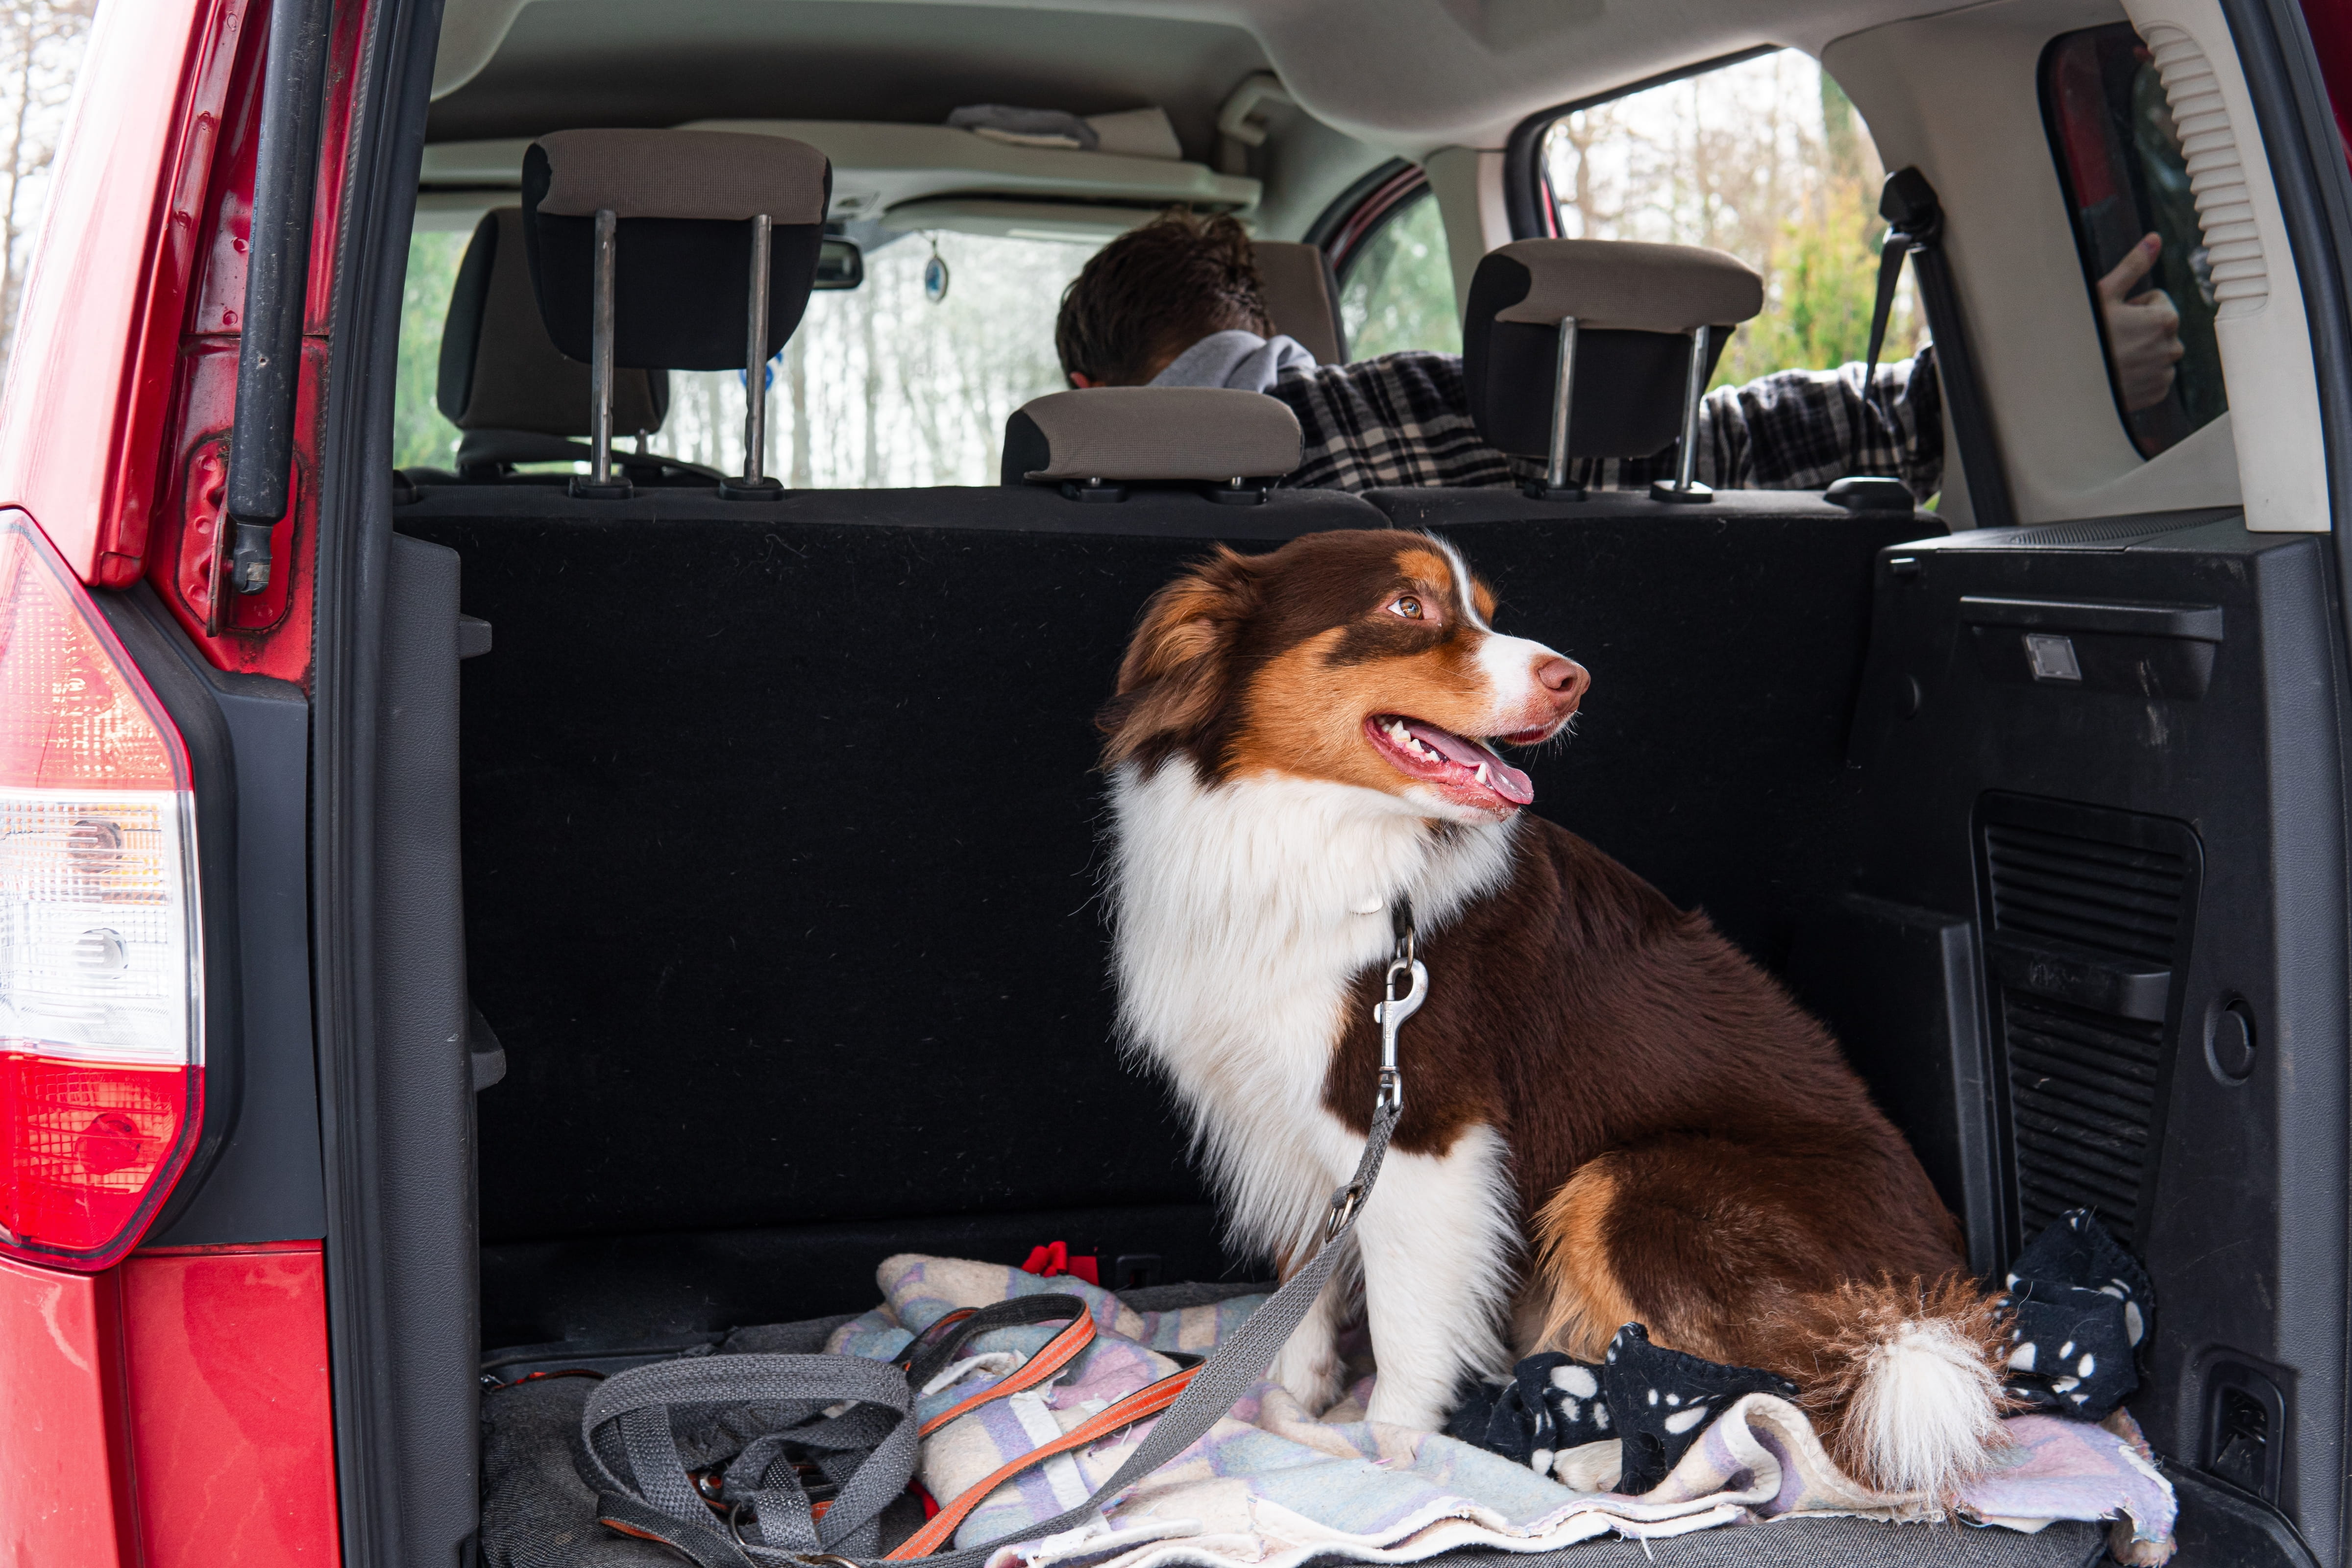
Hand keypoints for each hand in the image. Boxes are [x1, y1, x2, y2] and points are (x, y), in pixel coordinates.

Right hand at [2098, 233, 2184, 411]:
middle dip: (2140, 328)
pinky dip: (2139, 374)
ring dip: (2140, 351)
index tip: (2115, 317)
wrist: (2067, 386)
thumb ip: (2134, 265)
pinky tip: (2117, 374)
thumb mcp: (2105, 295)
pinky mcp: (2157, 393)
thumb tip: (2155, 237)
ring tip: (2112, 357)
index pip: (2159, 300)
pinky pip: (2154, 376)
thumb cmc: (2083, 338)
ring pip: (2157, 351)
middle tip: (2110, 338)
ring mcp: (2165, 373)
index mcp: (2165, 319)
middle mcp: (2173, 347)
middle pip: (2159, 327)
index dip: (2134, 305)